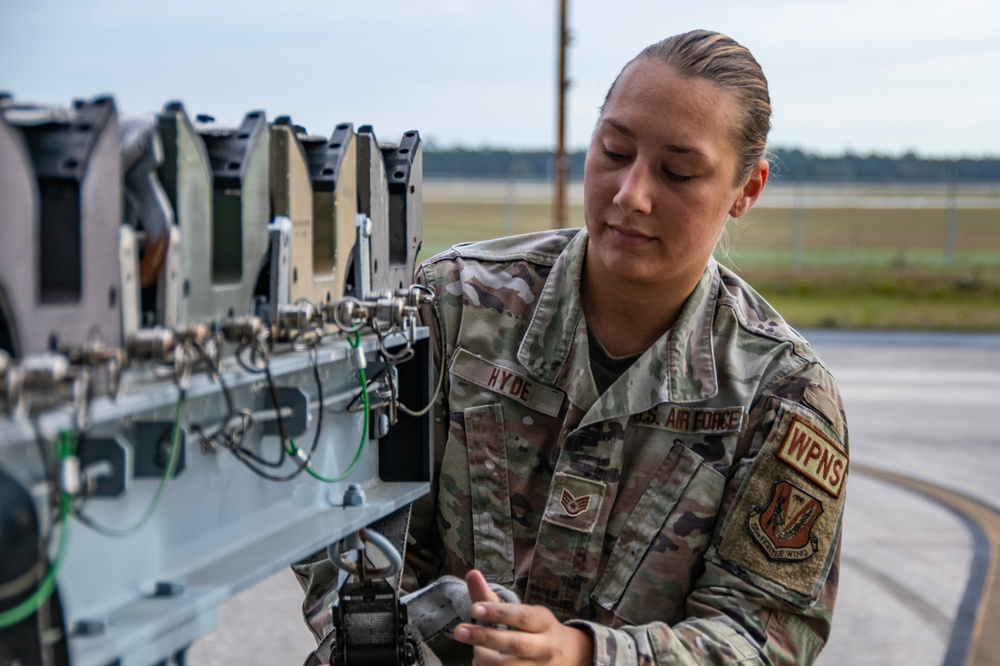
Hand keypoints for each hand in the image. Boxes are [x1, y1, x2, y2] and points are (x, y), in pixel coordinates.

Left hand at [453, 570, 593, 664]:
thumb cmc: (534, 630)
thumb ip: (491, 598)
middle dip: (486, 637)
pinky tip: (481, 665)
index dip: (498, 613)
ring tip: (476, 652)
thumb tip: (471, 573)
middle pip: (516, 644)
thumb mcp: (519, 612)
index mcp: (543, 622)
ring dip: (485, 659)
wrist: (567, 656)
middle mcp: (545, 647)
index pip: (521, 616)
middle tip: (459, 631)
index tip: (474, 609)